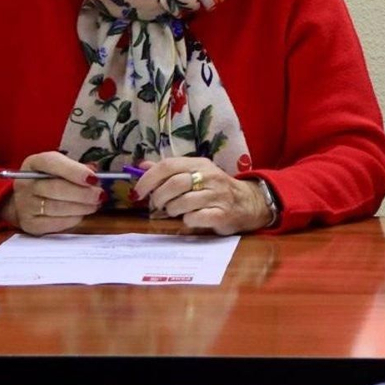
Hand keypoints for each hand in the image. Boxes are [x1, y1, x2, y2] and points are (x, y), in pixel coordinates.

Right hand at [0, 151, 105, 234]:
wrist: (29, 200)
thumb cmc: (51, 179)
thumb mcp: (62, 166)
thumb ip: (78, 168)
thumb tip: (95, 174)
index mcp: (34, 163)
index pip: (51, 163)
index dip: (74, 171)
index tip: (93, 179)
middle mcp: (25, 183)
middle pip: (55, 188)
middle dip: (82, 193)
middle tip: (100, 195)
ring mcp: (24, 205)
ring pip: (56, 207)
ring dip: (81, 207)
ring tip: (95, 204)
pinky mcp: (29, 224)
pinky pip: (54, 223)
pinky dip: (73, 218)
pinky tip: (82, 213)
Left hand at [130, 157, 271, 234]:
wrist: (247, 203)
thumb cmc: (214, 189)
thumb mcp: (194, 173)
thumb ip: (169, 171)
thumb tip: (142, 165)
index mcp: (199, 164)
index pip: (168, 165)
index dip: (148, 179)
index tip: (138, 192)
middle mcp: (209, 176)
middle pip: (173, 184)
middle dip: (158, 198)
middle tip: (157, 205)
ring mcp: (217, 195)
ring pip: (182, 203)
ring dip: (172, 210)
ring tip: (175, 211)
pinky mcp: (221, 214)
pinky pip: (194, 218)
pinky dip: (187, 220)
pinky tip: (191, 218)